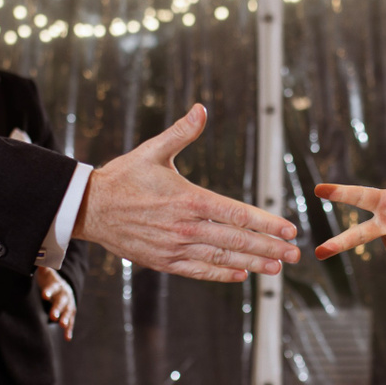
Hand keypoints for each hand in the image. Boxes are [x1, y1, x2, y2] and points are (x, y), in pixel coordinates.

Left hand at [37, 266, 76, 338]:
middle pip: (61, 301)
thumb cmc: (49, 280)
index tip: (44, 295)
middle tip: (53, 316)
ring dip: (65, 319)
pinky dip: (69, 329)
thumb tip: (35, 258)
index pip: (53, 287)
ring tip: (62, 325)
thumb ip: (41, 267)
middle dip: (57, 309)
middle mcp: (65, 294)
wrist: (63, 287)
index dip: (49, 291)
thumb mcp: (45, 272)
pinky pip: (70, 322)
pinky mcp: (70, 313)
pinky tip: (67, 338)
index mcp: (57, 285)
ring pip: (68, 312)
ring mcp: (69, 304)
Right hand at [74, 104, 299, 282]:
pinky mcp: (164, 262)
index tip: (289, 229)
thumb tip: (201, 109)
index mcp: (190, 199)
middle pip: (237, 241)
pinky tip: (241, 275)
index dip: (267, 223)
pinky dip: (222, 274)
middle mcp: (186, 227)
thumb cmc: (123, 177)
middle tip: (296, 255)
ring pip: (223, 258)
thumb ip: (181, 132)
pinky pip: (199, 271)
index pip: (238, 214)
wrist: (89, 208)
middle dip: (270, 248)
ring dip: (253, 264)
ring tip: (277, 268)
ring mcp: (176, 248)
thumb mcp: (152, 151)